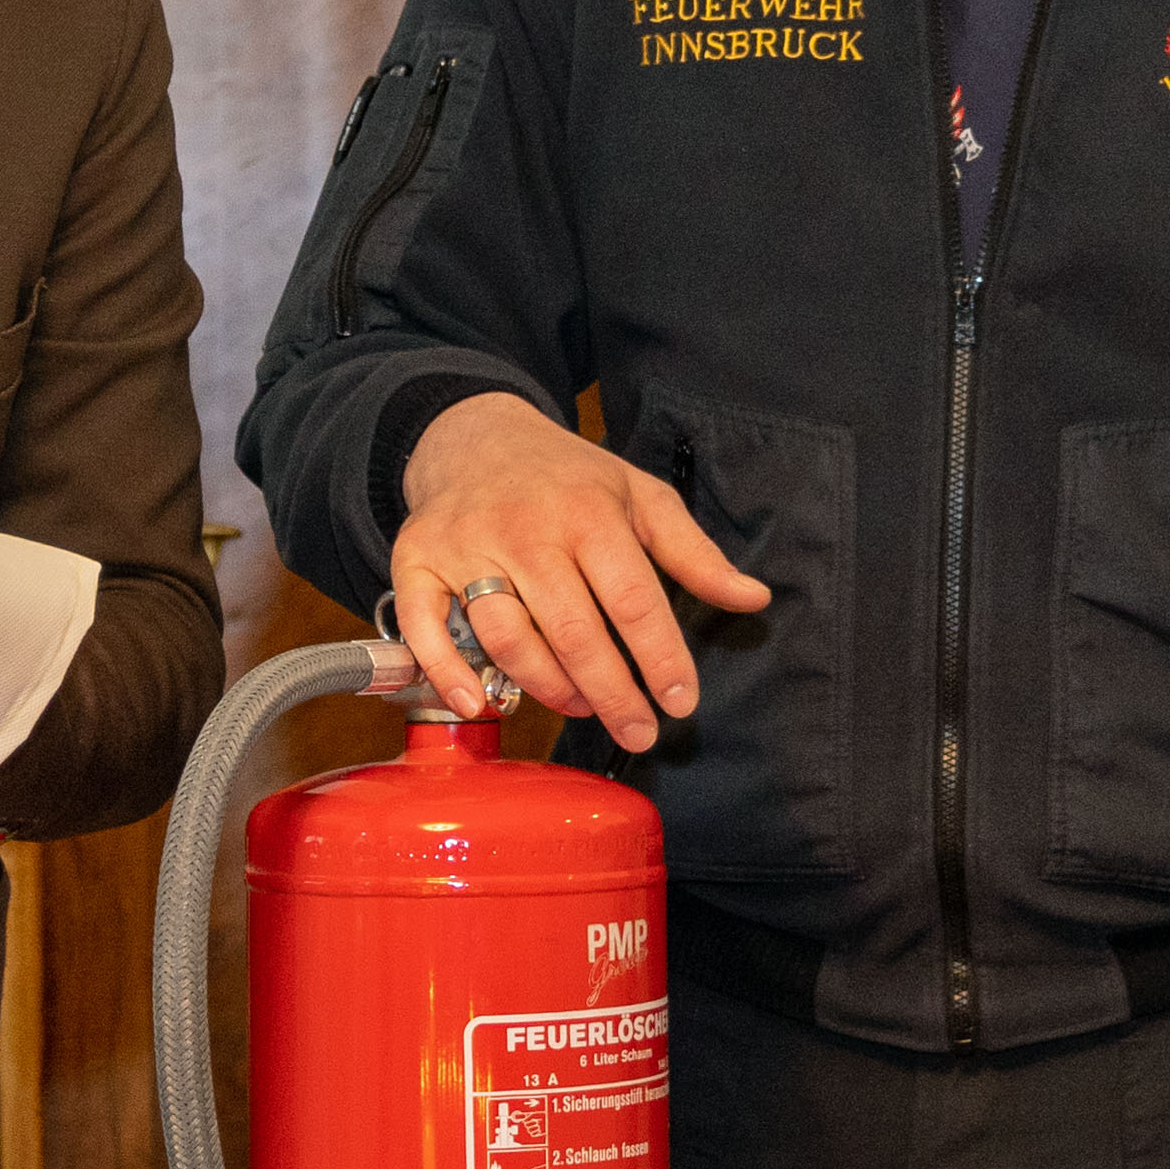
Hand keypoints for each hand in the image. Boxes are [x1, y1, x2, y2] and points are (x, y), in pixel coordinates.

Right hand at [387, 391, 771, 749]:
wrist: (473, 436)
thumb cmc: (566, 477)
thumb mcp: (639, 497)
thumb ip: (694, 554)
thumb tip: (753, 599)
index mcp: (588, 512)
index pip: (632, 599)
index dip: (660, 658)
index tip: (680, 702)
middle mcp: (526, 530)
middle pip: (574, 631)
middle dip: (613, 693)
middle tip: (639, 732)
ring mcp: (466, 547)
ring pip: (507, 637)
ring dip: (548, 687)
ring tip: (580, 706)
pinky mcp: (416, 561)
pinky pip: (424, 628)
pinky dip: (448, 674)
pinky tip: (480, 704)